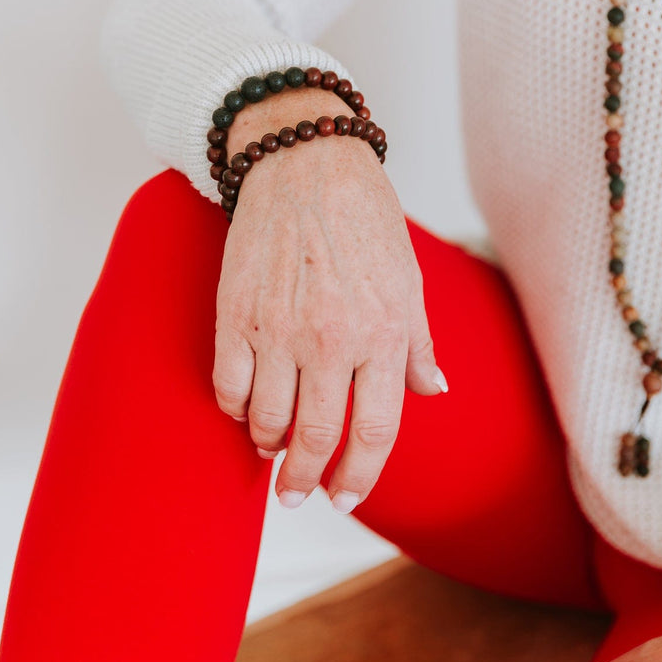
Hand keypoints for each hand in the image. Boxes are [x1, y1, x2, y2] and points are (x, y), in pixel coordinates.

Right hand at [211, 88, 446, 513]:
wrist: (304, 163)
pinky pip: (228, 386)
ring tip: (272, 449)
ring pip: (267, 420)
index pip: (375, 432)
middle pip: (316, 438)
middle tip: (297, 496)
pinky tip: (245, 409)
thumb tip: (433, 391)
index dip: (361, 476)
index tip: (346, 499)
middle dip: (306, 480)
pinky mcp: (236, 313)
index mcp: (382, 333)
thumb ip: (417, 343)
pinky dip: (235, 409)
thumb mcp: (407, 278)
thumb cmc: (363, 217)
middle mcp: (331, 339)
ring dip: (269, 446)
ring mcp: (278, 328)